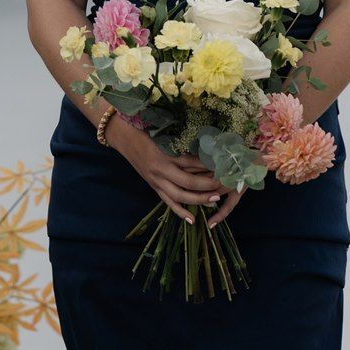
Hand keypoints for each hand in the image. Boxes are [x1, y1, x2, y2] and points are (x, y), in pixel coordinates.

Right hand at [109, 121, 239, 225]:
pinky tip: (192, 220)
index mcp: (165, 152)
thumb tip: (209, 149)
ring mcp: (156, 180)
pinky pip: (168, 202)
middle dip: (207, 185)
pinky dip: (180, 212)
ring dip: (198, 199)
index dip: (209, 165)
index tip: (225, 166)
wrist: (124, 136)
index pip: (192, 161)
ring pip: (179, 195)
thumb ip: (184, 141)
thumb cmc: (147, 129)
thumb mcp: (166, 132)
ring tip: (215, 200)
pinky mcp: (153, 186)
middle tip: (224, 185)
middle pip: (188, 181)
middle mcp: (160, 168)